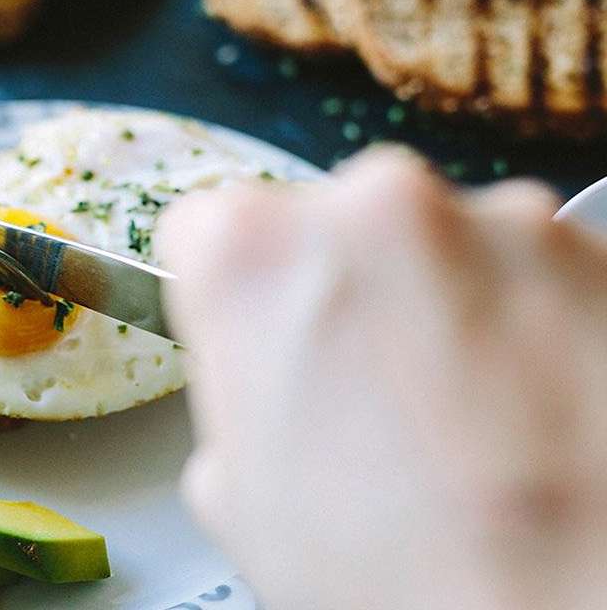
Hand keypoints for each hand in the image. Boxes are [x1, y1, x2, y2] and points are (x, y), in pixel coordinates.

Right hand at [157, 148, 606, 609]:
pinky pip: (529, 267)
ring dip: (440, 301)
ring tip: (461, 414)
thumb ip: (233, 403)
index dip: (230, 295)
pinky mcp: (590, 244)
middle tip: (365, 393)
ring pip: (437, 241)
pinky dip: (524, 316)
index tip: (256, 332)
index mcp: (253, 255)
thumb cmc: (409, 569)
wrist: (579, 604)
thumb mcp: (241, 503)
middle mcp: (371, 204)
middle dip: (343, 292)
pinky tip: (524, 404)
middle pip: (331, 225)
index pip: (205, 230)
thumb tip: (267, 399)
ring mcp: (493, 218)